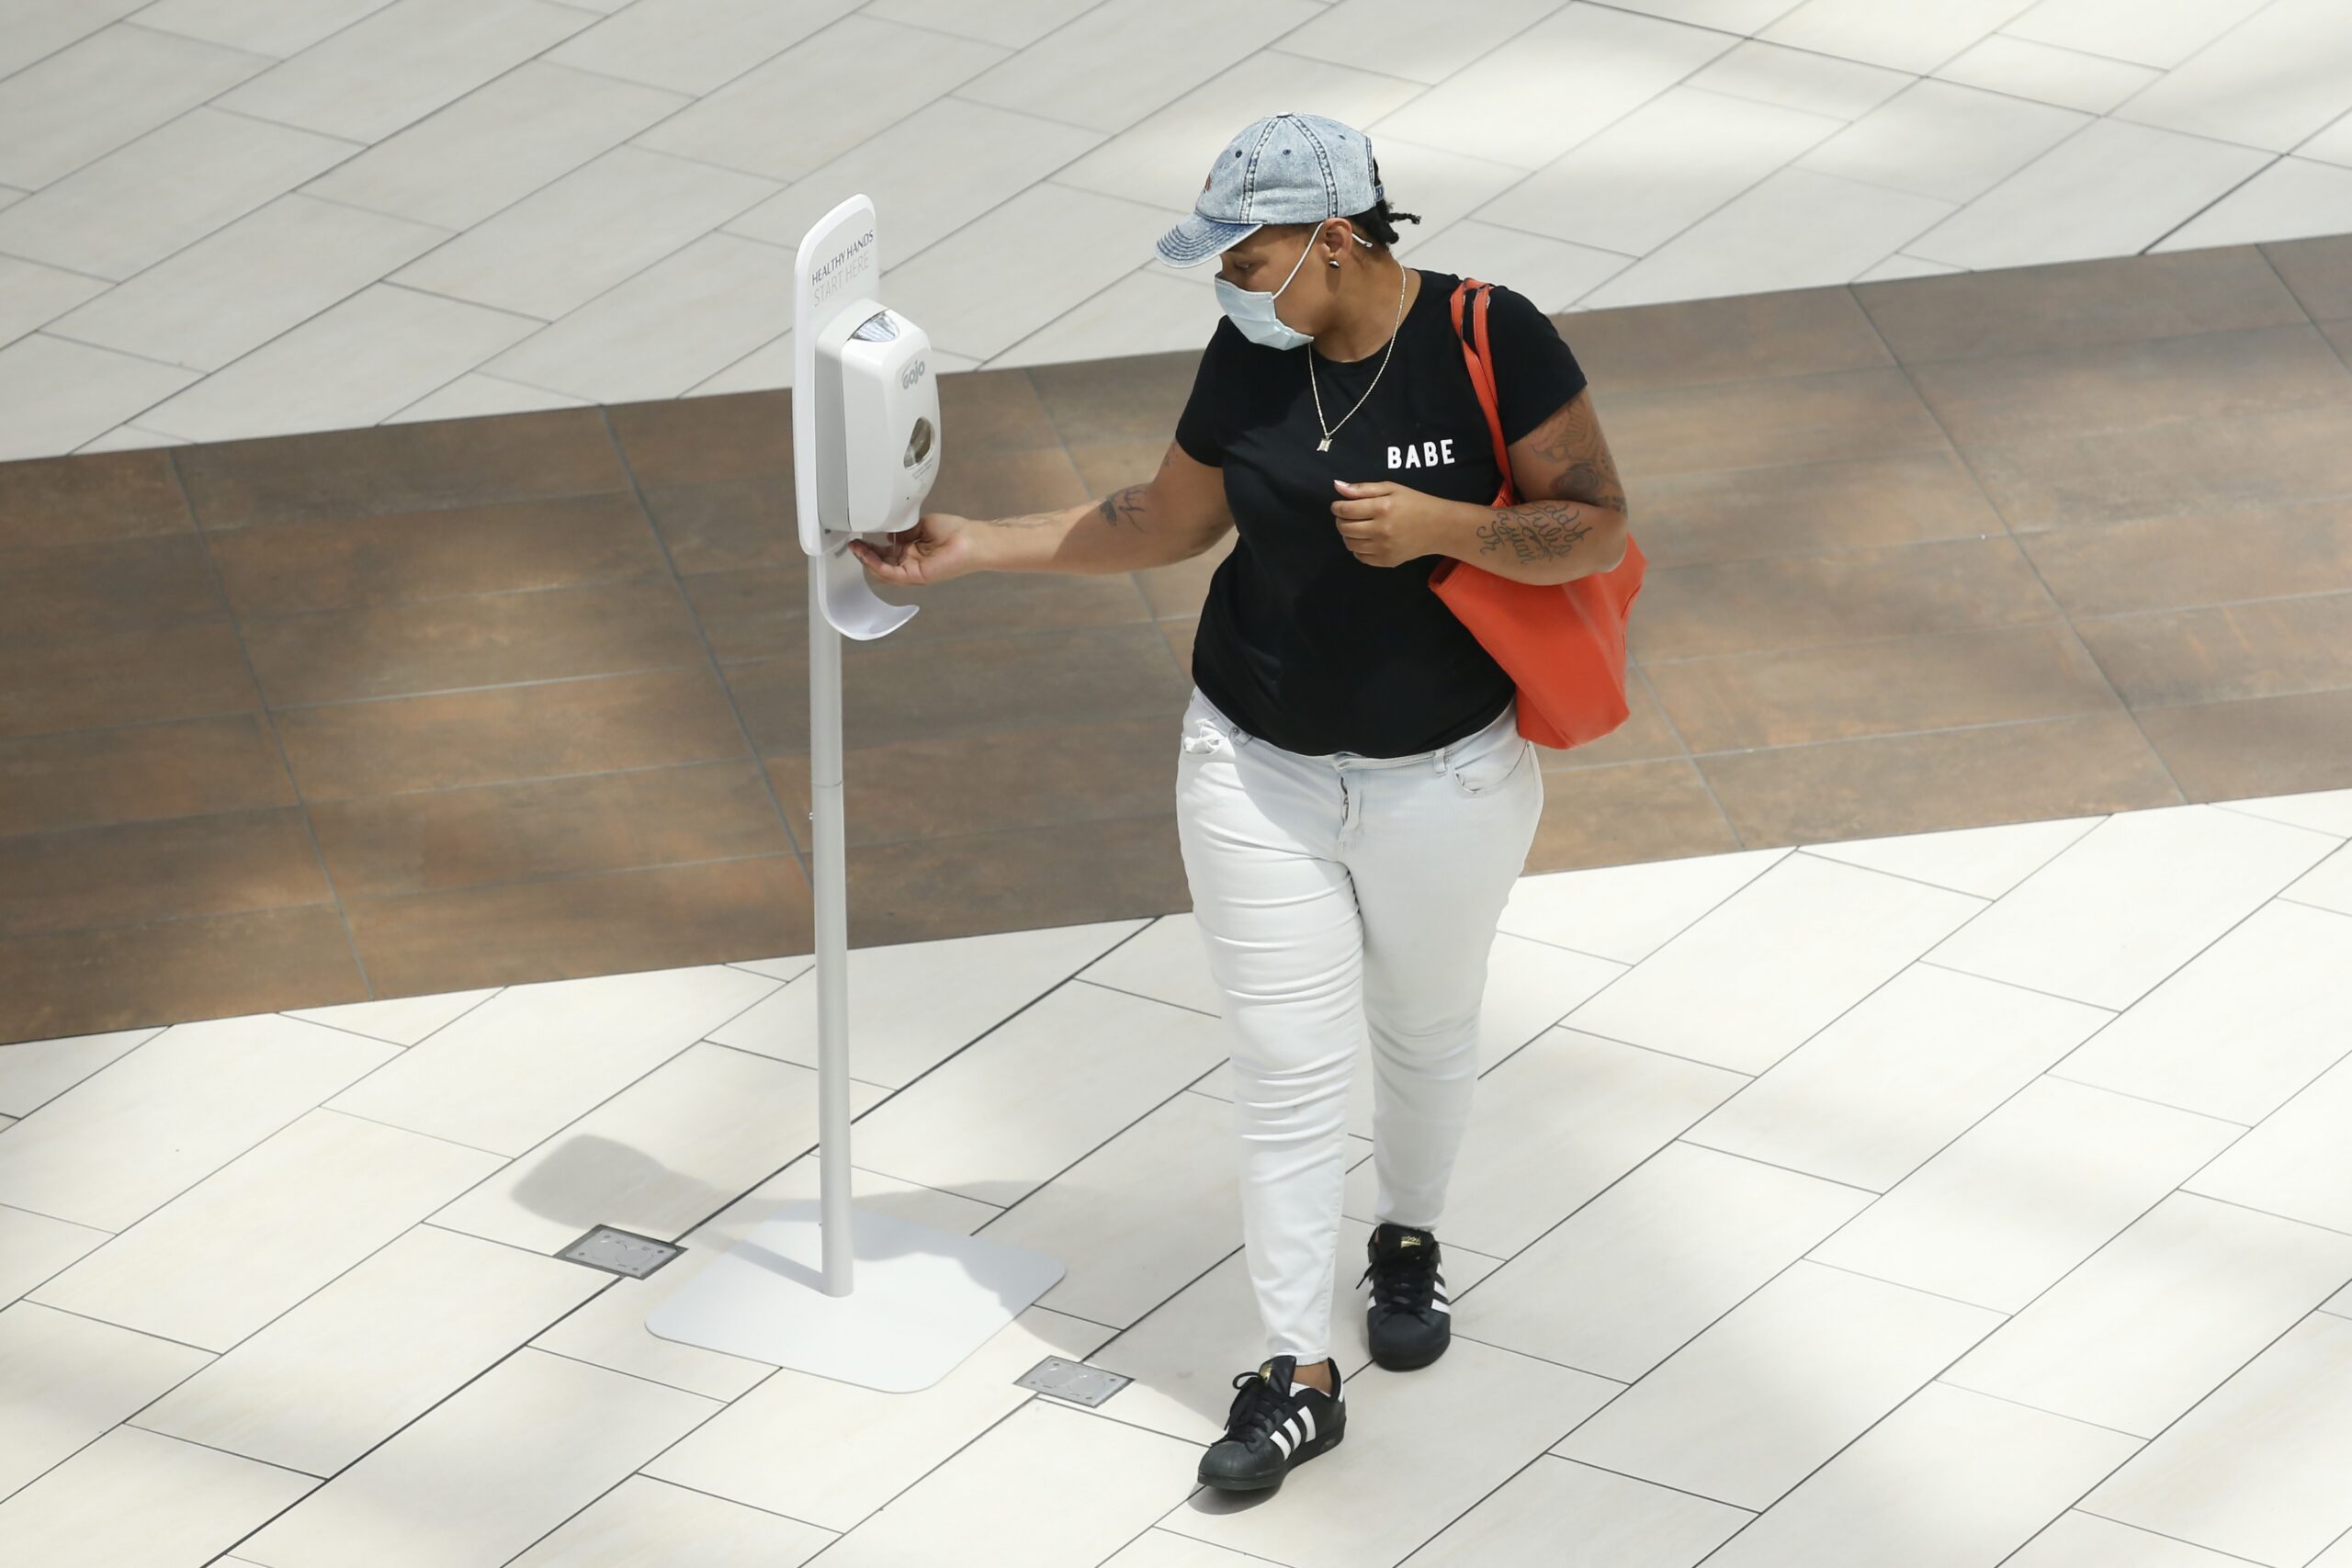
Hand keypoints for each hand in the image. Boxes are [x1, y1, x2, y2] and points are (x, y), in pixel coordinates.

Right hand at [847, 511, 979, 585]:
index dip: (870, 547)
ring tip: (856, 548)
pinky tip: (869, 556)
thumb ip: (904, 531)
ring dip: (868, 560)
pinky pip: (892, 574)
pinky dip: (878, 566)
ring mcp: (913, 571)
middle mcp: (910, 563)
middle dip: (864, 554)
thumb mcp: (922, 526)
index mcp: (911, 551)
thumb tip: (889, 532)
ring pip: (883, 570)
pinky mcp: (917, 575)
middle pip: (881, 563)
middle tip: (852, 544)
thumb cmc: (955, 532)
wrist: (971, 539)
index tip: (858, 538)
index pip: (885, 552)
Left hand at [1331, 479, 1456, 568]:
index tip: (1338, 505)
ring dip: (1348, 534)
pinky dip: (1358, 548)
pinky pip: (1360, 557)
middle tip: (1348, 515)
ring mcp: (1383, 548)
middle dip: (1340, 520)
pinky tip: (1367, 539)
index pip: (1345, 510)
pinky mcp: (1386, 561)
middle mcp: (1381, 530)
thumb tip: (1337, 486)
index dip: (1336, 507)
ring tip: (1358, 527)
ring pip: (1350, 544)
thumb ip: (1363, 488)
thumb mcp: (1391, 488)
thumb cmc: (1415, 503)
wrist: (1439, 527)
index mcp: (1382, 508)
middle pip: (1344, 528)